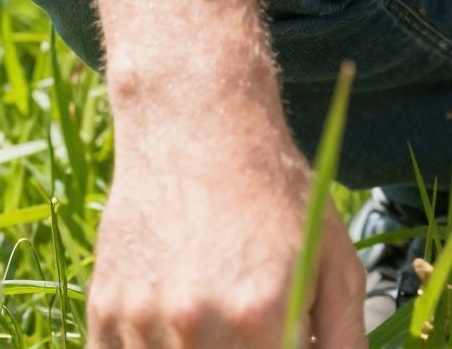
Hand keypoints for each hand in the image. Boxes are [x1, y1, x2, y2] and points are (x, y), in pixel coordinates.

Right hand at [90, 122, 365, 347]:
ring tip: (211, 315)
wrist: (194, 124)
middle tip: (246, 323)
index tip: (275, 337)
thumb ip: (346, 338)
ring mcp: (143, 319)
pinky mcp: (104, 310)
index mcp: (260, 316)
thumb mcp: (334, 258)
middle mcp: (197, 326)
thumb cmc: (272, 191)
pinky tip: (173, 319)